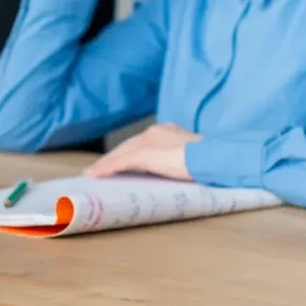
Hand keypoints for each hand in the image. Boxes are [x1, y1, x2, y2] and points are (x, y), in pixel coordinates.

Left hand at [84, 123, 199, 180]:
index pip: (139, 142)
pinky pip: (120, 163)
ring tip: (91, 174)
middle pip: (126, 146)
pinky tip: (95, 175)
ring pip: (120, 154)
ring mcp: (148, 142)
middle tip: (97, 170)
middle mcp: (154, 132)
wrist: (213, 157)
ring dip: (104, 165)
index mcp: (165, 130)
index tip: (118, 162)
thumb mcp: (191, 156)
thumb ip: (178, 157)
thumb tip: (173, 169)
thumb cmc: (209, 160)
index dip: (126, 153)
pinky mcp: (144, 154)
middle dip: (111, 158)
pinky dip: (106, 169)